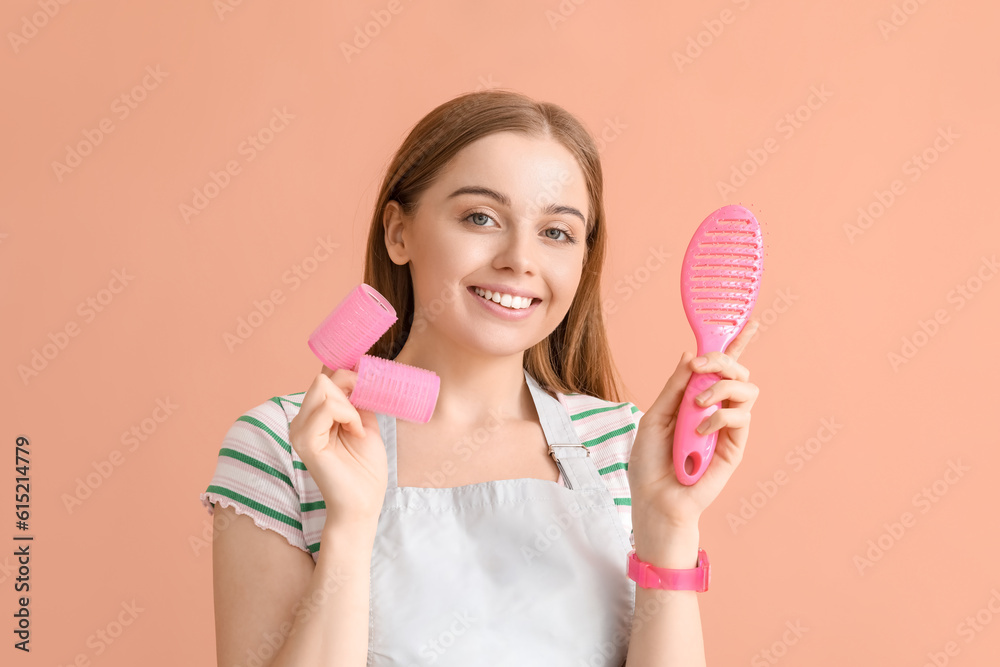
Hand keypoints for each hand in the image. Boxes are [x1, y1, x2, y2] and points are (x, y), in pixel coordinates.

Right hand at [288, 369, 387, 528]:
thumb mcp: (364, 424)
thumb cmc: (365, 469)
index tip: (367, 390)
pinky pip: (327, 408)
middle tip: (363, 412)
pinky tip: (355, 433)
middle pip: (323, 379)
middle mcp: (301, 421)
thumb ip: (357, 400)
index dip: (348, 377)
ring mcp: (299, 430)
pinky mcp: (305, 442)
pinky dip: (349, 415)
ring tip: (357, 428)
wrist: (363, 503)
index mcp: (313, 417)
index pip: (323, 378)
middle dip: (350, 387)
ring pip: (322, 386)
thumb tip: (358, 373)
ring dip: (350, 404)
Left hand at [628, 321, 760, 534]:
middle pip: (737, 371)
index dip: (734, 344)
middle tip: (702, 365)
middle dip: (723, 358)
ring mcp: (727, 428)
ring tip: (697, 405)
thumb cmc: (650, 463)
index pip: (719, 367)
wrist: (654, 501)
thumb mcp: (655, 417)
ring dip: (721, 387)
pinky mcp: (735, 448)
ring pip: (747, 389)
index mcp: (694, 399)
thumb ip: (675, 387)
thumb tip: (691, 355)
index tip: (748, 322)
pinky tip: (701, 429)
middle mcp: (715, 409)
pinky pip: (740, 418)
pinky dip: (719, 416)